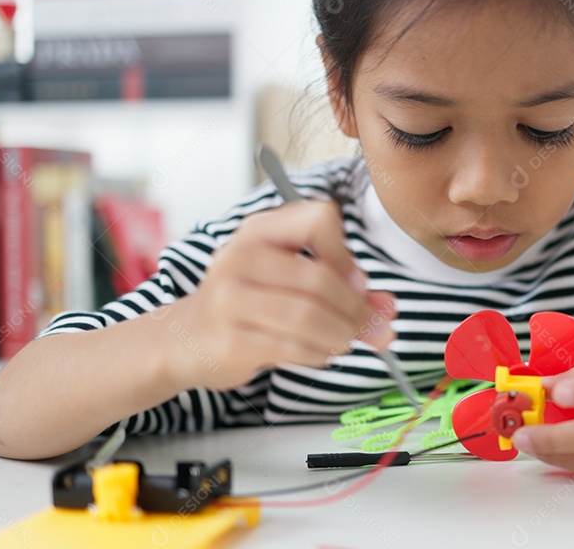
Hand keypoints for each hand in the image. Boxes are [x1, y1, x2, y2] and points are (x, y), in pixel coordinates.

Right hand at [162, 201, 395, 390]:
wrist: (185, 338)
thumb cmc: (246, 304)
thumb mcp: (289, 282)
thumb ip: (343, 288)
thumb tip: (388, 308)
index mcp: (260, 231)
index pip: (319, 219)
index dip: (346, 254)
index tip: (357, 283)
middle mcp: (241, 256)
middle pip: (320, 278)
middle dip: (357, 310)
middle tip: (373, 329)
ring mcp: (230, 298)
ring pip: (309, 315)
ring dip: (341, 335)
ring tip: (345, 342)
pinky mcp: (231, 339)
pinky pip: (293, 347)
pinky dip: (319, 354)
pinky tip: (320, 354)